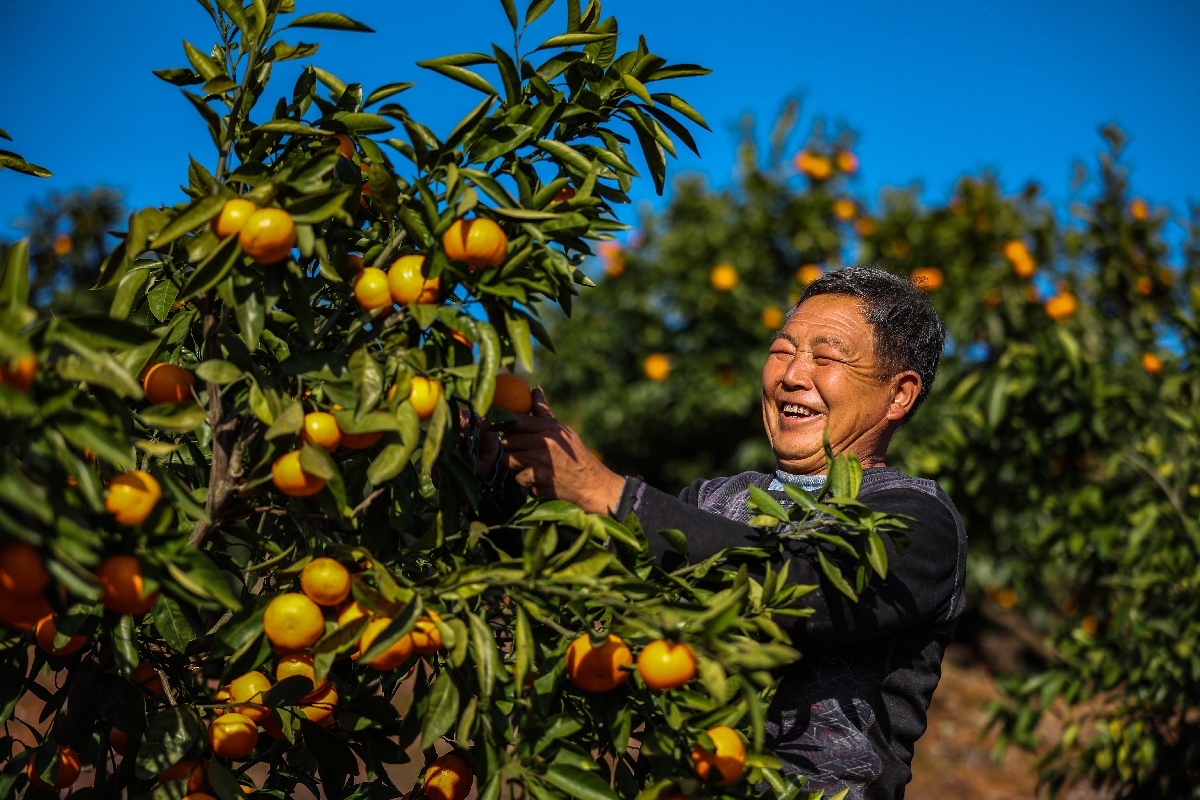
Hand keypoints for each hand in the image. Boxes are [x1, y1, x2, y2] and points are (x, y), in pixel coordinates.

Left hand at [500, 388, 625, 514]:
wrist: (588, 481)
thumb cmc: (573, 453)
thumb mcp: (560, 429)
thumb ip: (543, 412)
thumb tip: (535, 389)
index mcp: (547, 428)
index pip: (515, 421)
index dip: (497, 420)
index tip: (485, 422)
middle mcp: (541, 443)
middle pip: (507, 441)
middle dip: (511, 446)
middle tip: (521, 449)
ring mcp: (537, 462)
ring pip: (508, 460)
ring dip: (515, 463)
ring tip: (530, 463)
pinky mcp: (535, 480)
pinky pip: (517, 478)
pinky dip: (525, 480)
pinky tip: (538, 477)